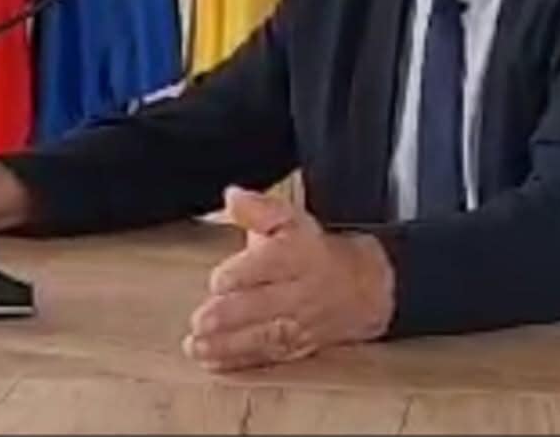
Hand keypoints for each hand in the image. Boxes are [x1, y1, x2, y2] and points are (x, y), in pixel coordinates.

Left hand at [184, 187, 394, 371]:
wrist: (361, 286)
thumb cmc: (315, 250)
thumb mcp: (291, 218)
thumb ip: (258, 209)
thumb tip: (232, 197)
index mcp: (297, 254)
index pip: (271, 263)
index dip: (243, 272)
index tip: (217, 280)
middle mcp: (299, 290)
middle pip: (265, 304)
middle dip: (231, 315)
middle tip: (201, 320)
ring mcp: (298, 322)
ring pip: (264, 335)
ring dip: (228, 344)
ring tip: (197, 345)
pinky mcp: (295, 346)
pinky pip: (267, 356)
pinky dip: (238, 361)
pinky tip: (213, 361)